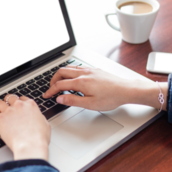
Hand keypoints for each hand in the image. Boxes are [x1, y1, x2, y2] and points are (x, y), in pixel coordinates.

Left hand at [0, 95, 49, 160]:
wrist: (30, 145)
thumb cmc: (39, 138)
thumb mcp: (45, 124)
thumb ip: (39, 118)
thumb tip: (38, 118)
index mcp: (30, 105)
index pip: (22, 98)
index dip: (18, 103)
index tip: (16, 107)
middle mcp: (19, 105)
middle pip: (9, 98)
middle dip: (7, 103)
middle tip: (6, 110)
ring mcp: (8, 111)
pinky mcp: (0, 119)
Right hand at [43, 66, 166, 110]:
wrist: (126, 90)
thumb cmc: (111, 98)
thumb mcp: (90, 104)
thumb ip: (73, 101)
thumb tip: (60, 98)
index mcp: (81, 82)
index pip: (59, 84)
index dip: (50, 90)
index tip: (46, 95)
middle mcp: (84, 73)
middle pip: (61, 72)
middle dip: (53, 80)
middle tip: (51, 88)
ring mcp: (89, 70)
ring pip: (69, 68)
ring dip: (61, 75)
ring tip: (60, 84)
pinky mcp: (95, 70)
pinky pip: (78, 67)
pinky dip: (70, 72)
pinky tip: (74, 79)